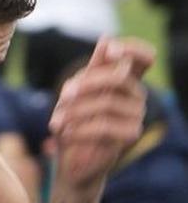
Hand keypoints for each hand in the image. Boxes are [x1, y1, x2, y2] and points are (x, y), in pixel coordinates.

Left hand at [48, 36, 153, 189]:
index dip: (132, 48)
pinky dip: (79, 128)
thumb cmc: (73, 123)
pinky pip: (104, 125)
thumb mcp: (75, 93)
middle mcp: (137, 95)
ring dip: (75, 111)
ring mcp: (136, 115)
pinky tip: (64, 134)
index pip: (145, 56)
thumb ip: (91, 69)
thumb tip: (107, 39)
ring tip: (56, 122)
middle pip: (119, 76)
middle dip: (86, 83)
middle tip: (63, 96)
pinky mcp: (130, 135)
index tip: (109, 51)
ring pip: (107, 102)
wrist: (72, 163)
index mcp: (125, 79)